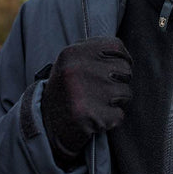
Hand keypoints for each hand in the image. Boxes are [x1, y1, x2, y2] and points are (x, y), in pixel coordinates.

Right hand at [41, 36, 132, 169]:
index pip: (116, 46)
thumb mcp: (73, 63)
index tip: (117, 67)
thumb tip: (126, 55)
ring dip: (117, 101)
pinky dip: (112, 119)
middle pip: (124, 69)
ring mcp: (84, 93)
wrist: (46, 127)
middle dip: (120, 81)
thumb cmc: (67, 91)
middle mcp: (77, 70)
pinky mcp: (91, 117)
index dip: (123, 58)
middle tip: (103, 90)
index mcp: (72, 53)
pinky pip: (120, 115)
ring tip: (98, 103)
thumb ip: (97, 53)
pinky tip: (96, 117)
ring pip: (126, 92)